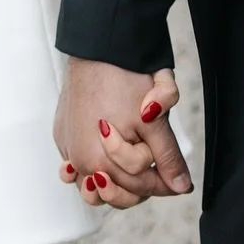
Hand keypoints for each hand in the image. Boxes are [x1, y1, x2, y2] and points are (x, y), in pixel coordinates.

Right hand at [55, 58, 192, 209]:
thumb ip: (168, 157)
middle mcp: (82, 162)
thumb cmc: (125, 80)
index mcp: (104, 163)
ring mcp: (69, 149)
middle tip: (160, 175)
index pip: (141, 187)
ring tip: (126, 180)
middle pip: (117, 192)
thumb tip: (181, 185)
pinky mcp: (62, 136)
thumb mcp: (156, 121)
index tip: (178, 180)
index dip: (165, 183)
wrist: (98, 50)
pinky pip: (74, 168)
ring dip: (111, 187)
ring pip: (92, 187)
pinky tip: (96, 171)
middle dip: (140, 186)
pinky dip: (86, 171)